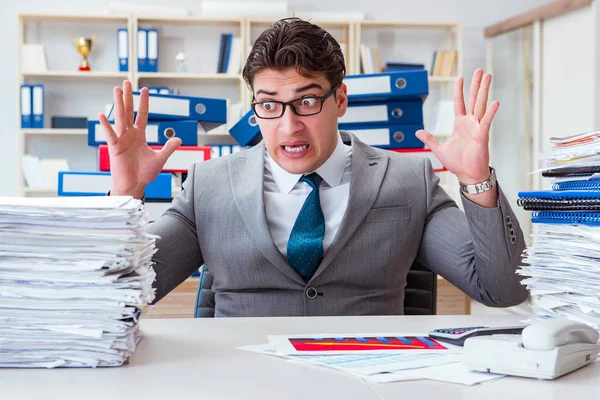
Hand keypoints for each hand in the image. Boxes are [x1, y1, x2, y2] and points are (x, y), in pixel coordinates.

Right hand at [98, 80, 180, 198]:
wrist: (135, 185)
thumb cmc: (144, 174)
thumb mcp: (160, 158)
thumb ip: (168, 147)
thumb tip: (178, 138)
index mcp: (140, 136)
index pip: (143, 115)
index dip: (144, 102)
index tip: (145, 90)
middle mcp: (130, 135)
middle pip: (129, 111)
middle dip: (128, 97)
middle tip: (126, 82)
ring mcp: (121, 139)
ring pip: (120, 118)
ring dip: (118, 103)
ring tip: (116, 90)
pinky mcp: (114, 147)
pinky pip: (110, 134)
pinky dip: (106, 125)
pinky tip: (102, 115)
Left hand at [416, 68, 498, 183]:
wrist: (468, 175)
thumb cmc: (458, 163)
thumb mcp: (439, 149)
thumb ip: (429, 139)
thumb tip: (418, 132)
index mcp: (460, 124)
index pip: (459, 102)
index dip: (459, 90)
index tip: (460, 77)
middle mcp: (470, 122)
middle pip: (473, 99)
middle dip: (476, 84)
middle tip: (481, 70)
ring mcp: (477, 127)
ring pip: (481, 105)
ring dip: (484, 91)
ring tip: (488, 76)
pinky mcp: (483, 135)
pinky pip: (487, 121)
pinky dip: (491, 112)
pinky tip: (495, 102)